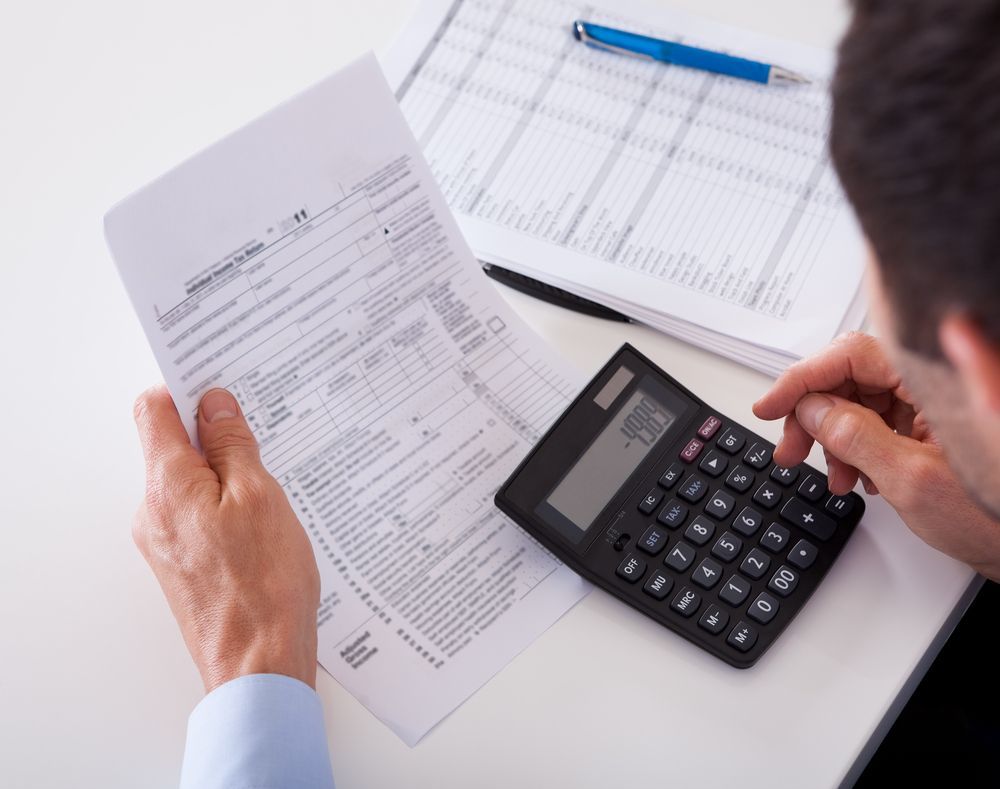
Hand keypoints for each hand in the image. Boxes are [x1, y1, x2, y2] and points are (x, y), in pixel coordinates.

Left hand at [132, 386, 319, 691]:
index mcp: (167, 487)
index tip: (222, 382)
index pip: (154, 410)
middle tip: (263, 429)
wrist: (259, 664)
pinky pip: (199, 514)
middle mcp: (154, 512)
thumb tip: (215, 405)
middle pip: (172, 445)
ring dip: (226, 469)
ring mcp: (165, 542)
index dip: (186, 387)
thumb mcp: (259, 497)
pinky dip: (227, 502)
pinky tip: (265, 516)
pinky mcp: (183, 564)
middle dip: (215, 430)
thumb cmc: (263, 586)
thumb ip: (233, 445)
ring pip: (191, 481)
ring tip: (273, 479)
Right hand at [753, 332, 999, 578]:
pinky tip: (856, 476)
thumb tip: (813, 409)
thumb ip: (855, 437)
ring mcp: (931, 405)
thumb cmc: (995, 517)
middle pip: (849, 378)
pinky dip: (855, 449)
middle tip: (791, 449)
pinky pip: (876, 424)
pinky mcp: (929, 426)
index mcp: (934, 380)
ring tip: (831, 476)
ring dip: (833, 439)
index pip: (851, 355)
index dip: (803, 380)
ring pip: (857, 403)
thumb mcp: (912, 479)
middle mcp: (931, 384)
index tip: (772, 406)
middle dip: (812, 414)